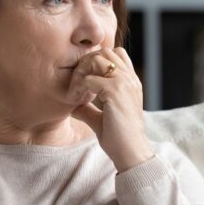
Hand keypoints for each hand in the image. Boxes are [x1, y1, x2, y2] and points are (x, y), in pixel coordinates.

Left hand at [69, 47, 153, 172]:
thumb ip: (88, 108)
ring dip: (82, 71)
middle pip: (105, 51)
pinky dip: (79, 87)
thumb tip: (72, 104)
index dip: (96, 63)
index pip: (115, 55)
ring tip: (76, 90)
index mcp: (130, 83)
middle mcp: (130, 79)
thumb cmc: (118, 139)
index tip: (84, 83)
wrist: (130, 152)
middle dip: (86, 63)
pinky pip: (90, 79)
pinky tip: (76, 100)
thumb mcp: (101, 119)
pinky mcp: (116, 91)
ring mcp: (124, 83)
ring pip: (97, 59)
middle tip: (77, 83)